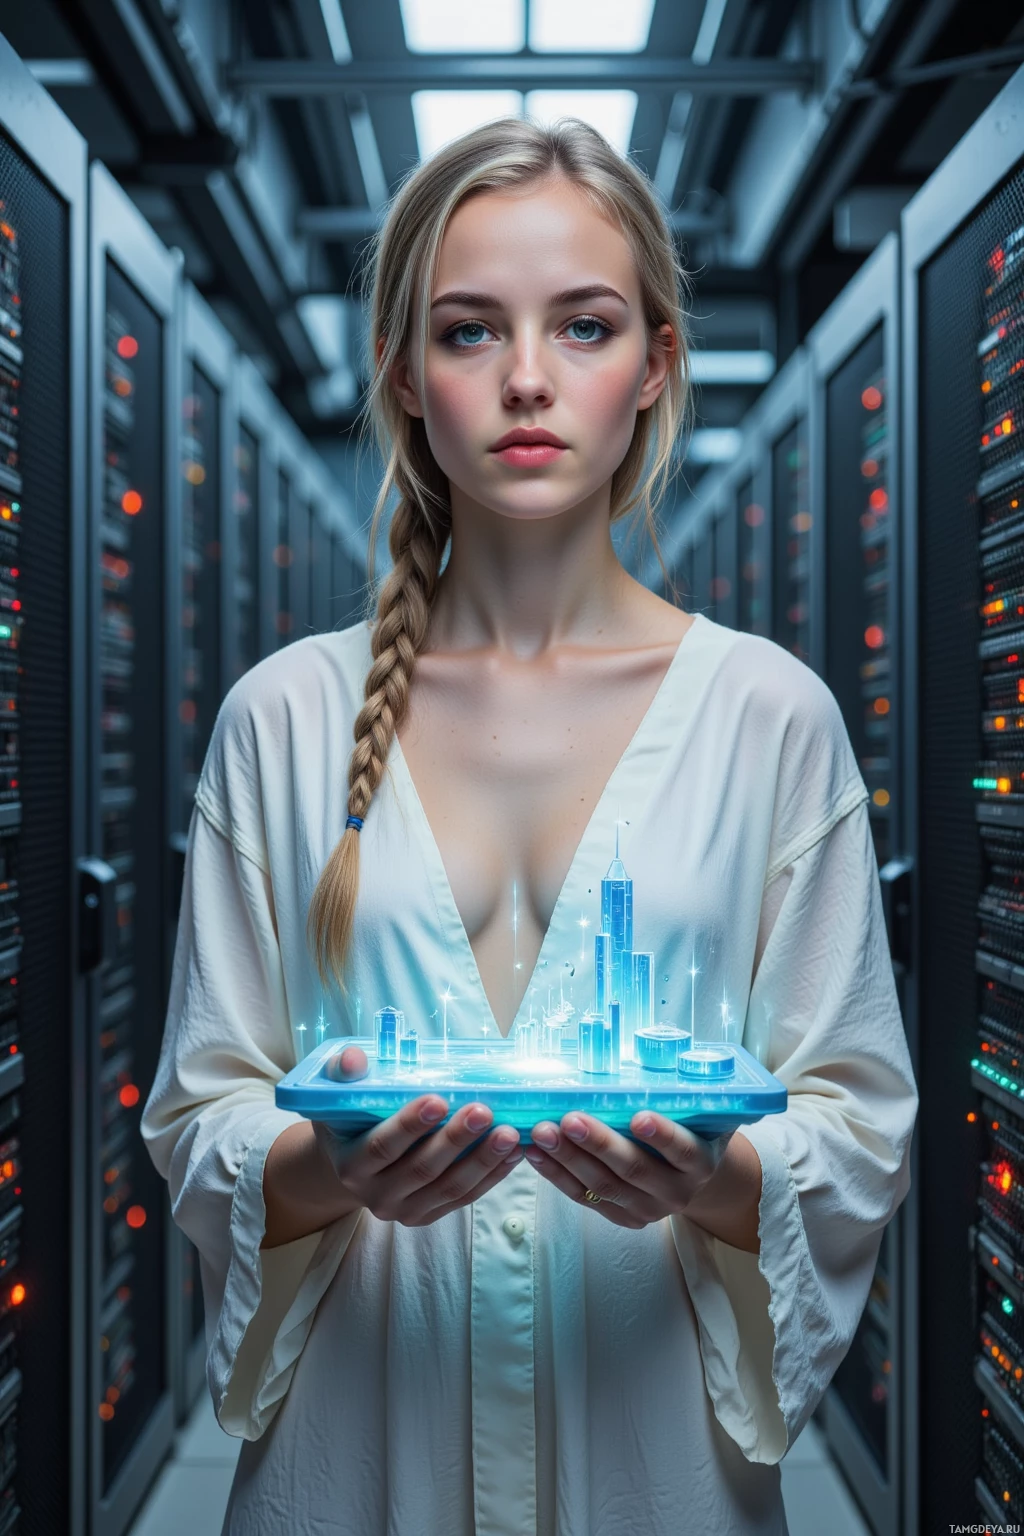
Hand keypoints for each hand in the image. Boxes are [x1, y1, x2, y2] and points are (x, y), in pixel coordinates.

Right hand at [314, 1044, 523, 1227]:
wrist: (353, 1163)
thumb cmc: (350, 1121)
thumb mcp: (337, 1095)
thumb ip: (343, 1073)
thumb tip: (354, 1058)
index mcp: (352, 1166)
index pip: (382, 1147)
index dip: (409, 1125)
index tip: (439, 1099)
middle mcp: (376, 1196)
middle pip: (421, 1169)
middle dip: (455, 1140)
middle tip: (483, 1111)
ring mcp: (404, 1210)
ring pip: (449, 1188)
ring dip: (482, 1161)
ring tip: (508, 1133)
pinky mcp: (428, 1216)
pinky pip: (464, 1198)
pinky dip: (492, 1176)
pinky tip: (513, 1153)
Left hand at [524, 1110, 737, 1232]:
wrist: (690, 1176)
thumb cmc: (687, 1129)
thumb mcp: (694, 1114)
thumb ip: (675, 1096)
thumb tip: (634, 1055)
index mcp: (701, 1163)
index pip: (683, 1150)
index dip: (662, 1135)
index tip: (638, 1116)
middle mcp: (677, 1191)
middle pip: (635, 1169)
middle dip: (599, 1144)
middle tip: (570, 1120)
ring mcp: (648, 1209)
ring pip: (604, 1186)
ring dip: (569, 1158)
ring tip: (542, 1132)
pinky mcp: (622, 1218)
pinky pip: (584, 1198)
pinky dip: (557, 1175)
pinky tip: (536, 1153)